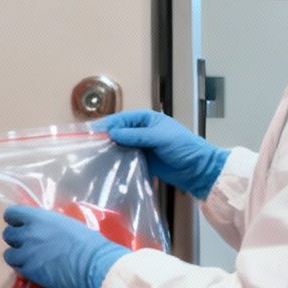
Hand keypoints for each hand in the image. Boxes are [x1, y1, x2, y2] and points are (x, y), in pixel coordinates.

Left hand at [1, 205, 127, 287]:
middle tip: (29, 244)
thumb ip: (49, 224)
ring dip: (18, 255)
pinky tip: (35, 269)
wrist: (96, 266)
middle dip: (17, 239)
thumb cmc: (90, 243)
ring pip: (9, 253)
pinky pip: (17, 268)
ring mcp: (27, 254)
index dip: (16, 220)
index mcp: (39, 218)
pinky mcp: (30, 272)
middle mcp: (28, 234)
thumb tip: (43, 227)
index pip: (12, 214)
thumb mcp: (68, 224)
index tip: (22, 225)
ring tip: (31, 259)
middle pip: (8, 234)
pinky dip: (24, 268)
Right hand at [95, 109, 228, 199]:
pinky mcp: (141, 159)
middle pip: (118, 131)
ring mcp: (140, 145)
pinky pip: (125, 157)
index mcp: (146, 119)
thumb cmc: (183, 146)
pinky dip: (116, 160)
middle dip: (106, 137)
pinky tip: (107, 163)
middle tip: (89, 144)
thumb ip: (135, 135)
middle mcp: (141, 131)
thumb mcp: (159, 137)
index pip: (122, 119)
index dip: (107, 124)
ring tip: (94, 155)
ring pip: (120, 145)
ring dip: (109, 149)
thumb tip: (112, 134)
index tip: (93, 132)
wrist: (197, 169)